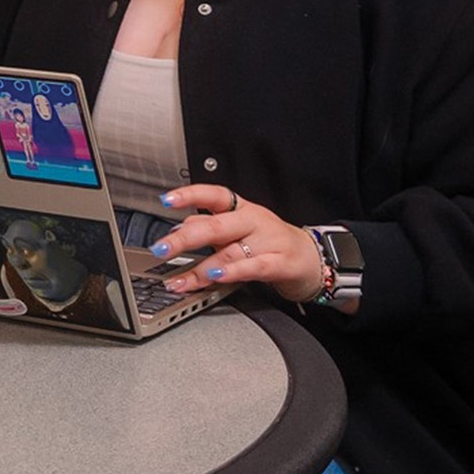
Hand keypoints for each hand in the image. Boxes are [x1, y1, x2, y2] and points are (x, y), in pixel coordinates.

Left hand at [151, 186, 324, 303]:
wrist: (313, 258)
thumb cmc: (270, 243)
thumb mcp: (238, 231)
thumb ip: (209, 229)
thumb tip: (175, 231)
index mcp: (241, 208)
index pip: (214, 194)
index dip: (190, 195)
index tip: (166, 200)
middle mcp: (253, 221)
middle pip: (216, 226)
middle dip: (184, 239)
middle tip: (161, 249)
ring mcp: (269, 241)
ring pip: (229, 252)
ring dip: (200, 269)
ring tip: (179, 279)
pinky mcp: (281, 263)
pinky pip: (254, 266)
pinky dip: (233, 272)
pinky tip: (215, 277)